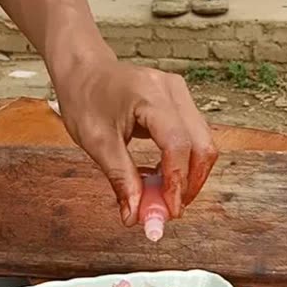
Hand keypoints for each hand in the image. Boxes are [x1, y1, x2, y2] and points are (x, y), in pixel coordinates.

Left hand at [53, 56, 217, 224]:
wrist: (84, 71)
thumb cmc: (85, 98)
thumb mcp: (96, 143)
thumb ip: (121, 179)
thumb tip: (136, 215)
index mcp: (148, 95)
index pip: (177, 144)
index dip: (177, 182)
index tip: (168, 211)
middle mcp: (172, 90)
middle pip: (201, 145)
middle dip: (190, 183)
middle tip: (168, 209)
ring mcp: (180, 94)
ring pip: (203, 143)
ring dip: (188, 175)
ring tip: (162, 196)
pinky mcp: (181, 102)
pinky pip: (193, 137)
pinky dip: (183, 162)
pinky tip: (162, 177)